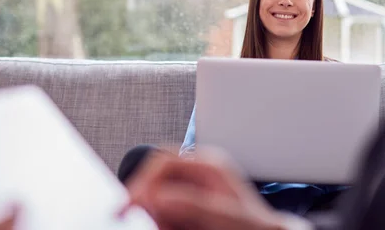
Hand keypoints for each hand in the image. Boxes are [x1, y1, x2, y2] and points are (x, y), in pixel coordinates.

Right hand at [126, 150, 285, 229]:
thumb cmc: (255, 226)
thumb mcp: (226, 216)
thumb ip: (195, 205)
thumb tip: (160, 196)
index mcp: (209, 166)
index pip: (165, 161)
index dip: (144, 179)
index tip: (131, 201)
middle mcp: (198, 175)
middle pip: (157, 174)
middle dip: (142, 193)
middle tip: (129, 213)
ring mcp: (194, 190)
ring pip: (157, 192)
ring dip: (150, 209)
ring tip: (158, 224)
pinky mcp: (190, 207)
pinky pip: (165, 209)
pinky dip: (159, 218)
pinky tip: (164, 225)